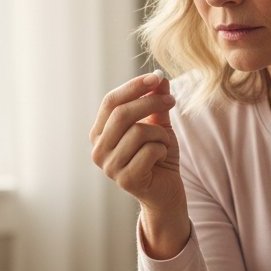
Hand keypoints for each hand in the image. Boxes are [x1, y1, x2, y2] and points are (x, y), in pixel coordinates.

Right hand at [89, 73, 189, 255]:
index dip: (133, 87)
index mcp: (100, 133)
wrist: (166, 192)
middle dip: (151, 102)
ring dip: (160, 134)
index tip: (156, 78)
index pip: (110, 102)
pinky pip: (149, 151)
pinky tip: (161, 159)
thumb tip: (159, 78)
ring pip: (138, 132)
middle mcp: (98, 150)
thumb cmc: (159, 157)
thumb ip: (156, 103)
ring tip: (163, 143)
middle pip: (121, 114)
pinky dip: (162, 150)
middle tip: (172, 101)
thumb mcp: (158, 125)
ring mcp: (109, 167)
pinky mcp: (126, 180)